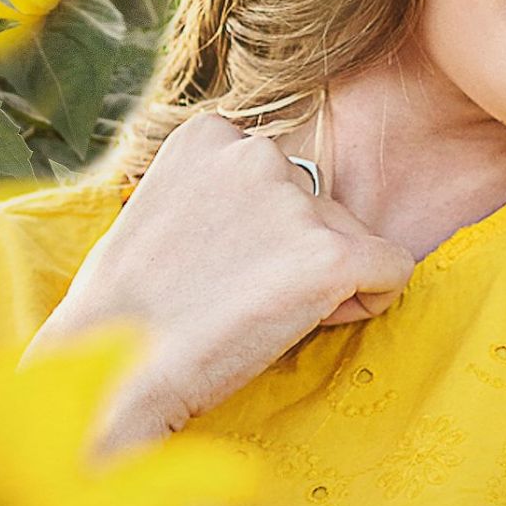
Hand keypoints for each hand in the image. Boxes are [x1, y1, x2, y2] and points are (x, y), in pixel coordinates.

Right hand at [24, 111, 415, 455]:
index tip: (216, 270)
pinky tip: (304, 326)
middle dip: (295, 255)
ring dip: (323, 284)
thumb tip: (247, 216)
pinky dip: (366, 304)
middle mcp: (256, 152)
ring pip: (353, 240)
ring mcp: (295, 201)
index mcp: (210, 135)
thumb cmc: (118, 313)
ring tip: (255, 317)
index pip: (279, 177)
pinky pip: (392, 271)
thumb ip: (209, 194)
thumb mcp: (154, 213)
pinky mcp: (332, 254)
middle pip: (320, 205)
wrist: (113, 371)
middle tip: (235, 301)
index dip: (261, 234)